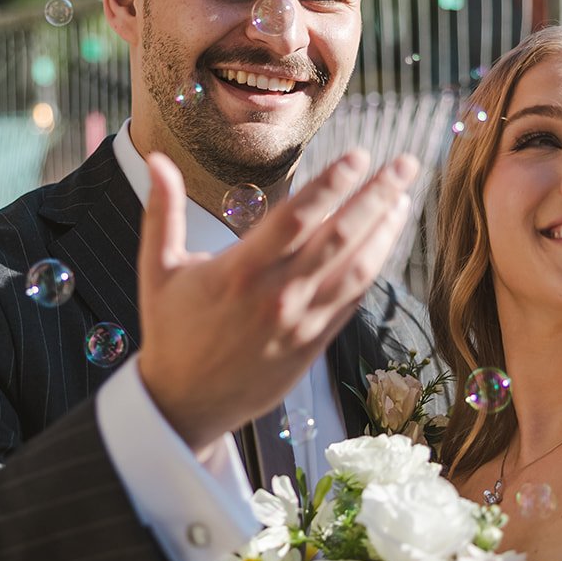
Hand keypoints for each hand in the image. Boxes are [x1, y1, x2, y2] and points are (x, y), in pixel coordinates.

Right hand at [135, 149, 419, 451]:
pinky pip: (352, 301)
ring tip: (403, 199)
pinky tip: (385, 243)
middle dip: (377, 196)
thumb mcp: (158, 270)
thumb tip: (155, 158)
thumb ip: (163, 212)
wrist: (184, 404)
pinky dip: (373, 269)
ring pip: (356, 270)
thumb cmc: (170, 332)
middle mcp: (276, 296)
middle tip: (406, 164)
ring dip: (385, 232)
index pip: (297, 218)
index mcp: (239, 272)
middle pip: (339, 238)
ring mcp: (300, 323)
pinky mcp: (313, 345)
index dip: (332, 184)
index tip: (360, 156)